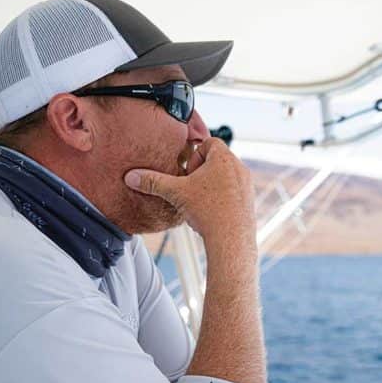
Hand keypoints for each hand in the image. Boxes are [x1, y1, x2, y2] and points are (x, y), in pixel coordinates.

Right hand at [124, 138, 255, 243]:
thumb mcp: (176, 193)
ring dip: (210, 186)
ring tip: (199, 202)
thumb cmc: (208, 211)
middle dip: (201, 172)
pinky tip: (210, 213)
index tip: (187, 173)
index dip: (194, 156)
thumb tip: (131, 176)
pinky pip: (233, 193)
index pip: (208, 142)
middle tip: (191, 188)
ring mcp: (247, 185)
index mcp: (224, 158)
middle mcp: (239, 168)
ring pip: (225, 177)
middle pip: (216, 160)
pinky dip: (221, 199)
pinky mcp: (249, 201)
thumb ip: (153, 181)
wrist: (231, 240)